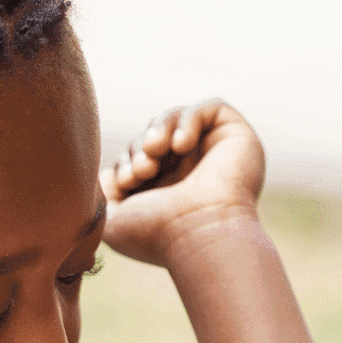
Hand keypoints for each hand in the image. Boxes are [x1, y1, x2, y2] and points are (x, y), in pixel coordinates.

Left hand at [101, 100, 264, 267]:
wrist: (197, 235)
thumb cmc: (156, 234)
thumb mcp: (112, 220)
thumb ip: (104, 194)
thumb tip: (109, 174)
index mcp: (170, 193)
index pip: (141, 157)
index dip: (127, 160)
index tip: (126, 180)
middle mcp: (195, 173)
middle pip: (156, 135)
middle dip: (140, 146)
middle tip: (142, 169)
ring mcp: (217, 155)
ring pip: (179, 118)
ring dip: (159, 129)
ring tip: (154, 150)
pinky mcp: (238, 138)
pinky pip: (211, 107)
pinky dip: (188, 120)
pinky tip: (180, 145)